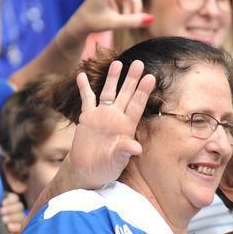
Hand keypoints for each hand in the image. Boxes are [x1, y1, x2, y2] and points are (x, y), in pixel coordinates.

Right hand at [0, 192, 24, 233]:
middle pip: (22, 216)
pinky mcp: (3, 197)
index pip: (23, 227)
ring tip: (2, 210)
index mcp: (8, 230)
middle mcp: (9, 219)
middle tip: (3, 219)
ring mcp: (7, 208)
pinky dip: (12, 200)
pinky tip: (2, 203)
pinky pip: (15, 198)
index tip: (8, 227)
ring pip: (20, 207)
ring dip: (13, 209)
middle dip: (14, 218)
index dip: (18, 226)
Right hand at [65, 60, 156, 189]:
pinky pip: (86, 100)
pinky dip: (84, 88)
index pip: (136, 105)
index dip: (143, 91)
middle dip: (132, 79)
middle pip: (125, 94)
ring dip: (113, 78)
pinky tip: (81, 74)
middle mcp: (116, 117)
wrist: (88, 170)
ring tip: (117, 62)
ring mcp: (101, 116)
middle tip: (139, 63)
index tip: (151, 77)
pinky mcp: (87, 118)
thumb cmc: (106, 167)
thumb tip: (136, 148)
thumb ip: (125, 151)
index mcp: (126, 126)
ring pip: (108, 92)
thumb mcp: (117, 160)